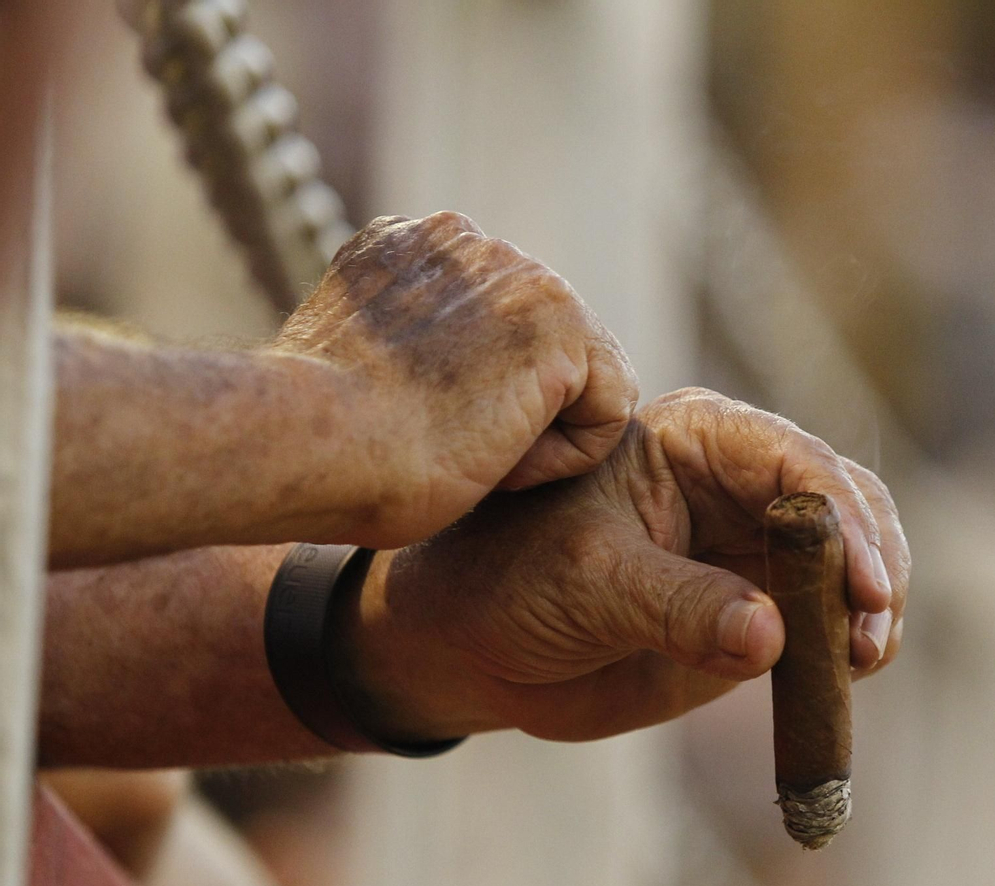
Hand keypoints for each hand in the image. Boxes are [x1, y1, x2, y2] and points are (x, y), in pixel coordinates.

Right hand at [274, 211, 637, 546]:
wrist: (307, 446)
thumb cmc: (318, 444)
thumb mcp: (358, 367)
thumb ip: (412, 346)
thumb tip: (445, 376)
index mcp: (409, 245)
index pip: (498, 331)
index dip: (472, 402)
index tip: (413, 426)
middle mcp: (467, 243)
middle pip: (551, 352)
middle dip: (518, 414)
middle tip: (441, 445)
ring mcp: (520, 274)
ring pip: (585, 380)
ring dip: (540, 436)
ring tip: (468, 449)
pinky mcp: (562, 324)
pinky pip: (612, 407)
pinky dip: (568, 456)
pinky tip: (502, 458)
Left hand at [348, 388, 909, 741]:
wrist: (475, 649)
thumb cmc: (510, 582)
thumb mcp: (587, 585)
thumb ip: (679, 607)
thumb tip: (771, 636)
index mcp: (700, 438)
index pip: (798, 463)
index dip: (843, 522)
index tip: (864, 588)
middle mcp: (745, 482)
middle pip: (849, 506)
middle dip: (873, 565)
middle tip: (871, 636)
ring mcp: (761, 547)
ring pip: (857, 563)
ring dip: (872, 612)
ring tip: (861, 662)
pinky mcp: (765, 610)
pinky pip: (832, 624)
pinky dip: (851, 649)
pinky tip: (845, 678)